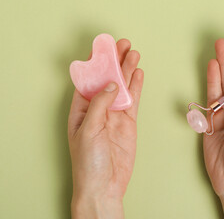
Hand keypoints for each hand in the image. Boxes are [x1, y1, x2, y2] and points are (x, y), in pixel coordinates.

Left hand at [68, 39, 143, 218]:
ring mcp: (114, 115)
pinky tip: (138, 74)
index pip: (88, 80)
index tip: (103, 48)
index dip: (95, 63)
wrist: (106, 185)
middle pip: (108, 79)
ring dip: (127, 70)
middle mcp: (98, 109)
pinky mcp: (129, 122)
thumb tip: (112, 84)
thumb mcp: (89, 130)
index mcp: (80, 109)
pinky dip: (137, 87)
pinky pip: (134, 100)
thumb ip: (99, 104)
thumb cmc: (88, 162)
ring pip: (123, 87)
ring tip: (133, 53)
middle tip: (123, 44)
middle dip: (115, 62)